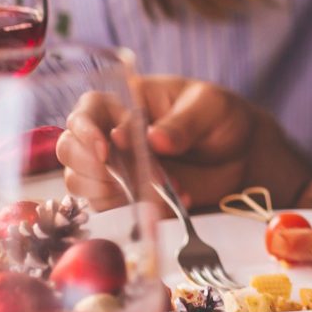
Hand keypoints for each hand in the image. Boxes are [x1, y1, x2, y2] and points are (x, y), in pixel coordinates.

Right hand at [59, 76, 300, 210]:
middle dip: (94, 167)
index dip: (85, 129)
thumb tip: (153, 138)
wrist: (242, 156)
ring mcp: (114, 167)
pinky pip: (108, 208)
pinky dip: (132, 210)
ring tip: (167, 187)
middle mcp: (110, 133)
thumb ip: (184, 122)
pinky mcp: (125, 196)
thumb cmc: (222, 118)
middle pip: (69, 149)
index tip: (105, 149)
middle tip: (137, 177)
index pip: (86, 110)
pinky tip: (170, 202)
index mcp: (127, 101)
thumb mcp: (211, 107)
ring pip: (80, 182)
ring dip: (115, 191)